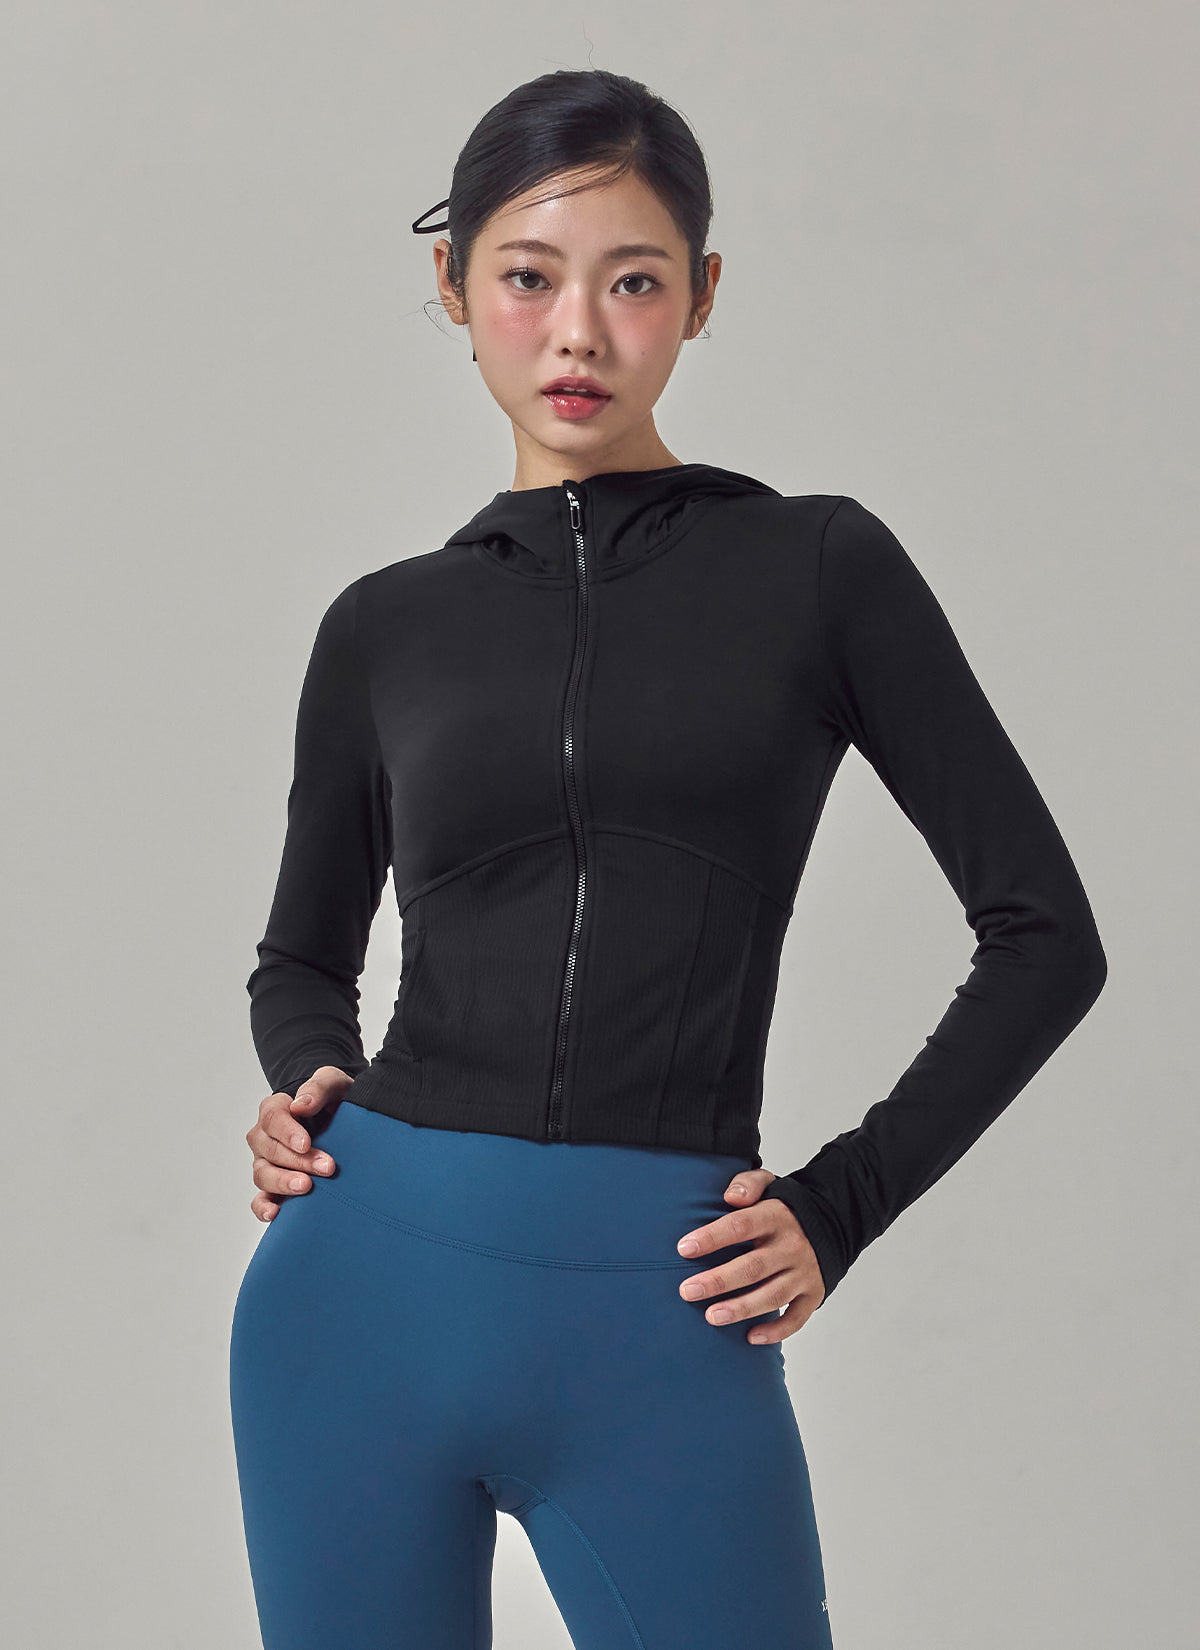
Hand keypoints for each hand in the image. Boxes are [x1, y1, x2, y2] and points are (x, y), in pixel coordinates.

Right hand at [245, 1065, 353, 1222]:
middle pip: (269, 1150)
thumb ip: (319, 1086)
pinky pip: (260, 1200)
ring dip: (283, 1182)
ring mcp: (266, 1163)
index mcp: (275, 1110)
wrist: (340, 1122)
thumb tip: (301, 1104)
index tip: (306, 1143)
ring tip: (305, 1187)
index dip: (287, 1132)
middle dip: (298, 1160)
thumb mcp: (333, 1083)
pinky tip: (275, 1214)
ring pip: (262, 1174)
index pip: (272, 1118)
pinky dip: (264, 1208)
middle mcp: (264, 1137)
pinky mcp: (273, 1187)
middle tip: (327, 1167)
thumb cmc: (334, 1100)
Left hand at [675, 1168, 825, 1341]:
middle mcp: (791, 1246)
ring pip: (771, 1296)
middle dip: (718, 1281)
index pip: (740, 1226)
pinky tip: (750, 1337)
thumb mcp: (769, 1184)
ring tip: (711, 1317)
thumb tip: (731, 1197)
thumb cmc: (784, 1208)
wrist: (832, 1221)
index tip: (683, 1249)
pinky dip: (776, 1331)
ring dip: (741, 1308)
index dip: (712, 1238)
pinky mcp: (814, 1294)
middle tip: (687, 1291)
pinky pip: (797, 1318)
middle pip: (752, 1267)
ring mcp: (804, 1272)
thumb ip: (748, 1184)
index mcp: (776, 1216)